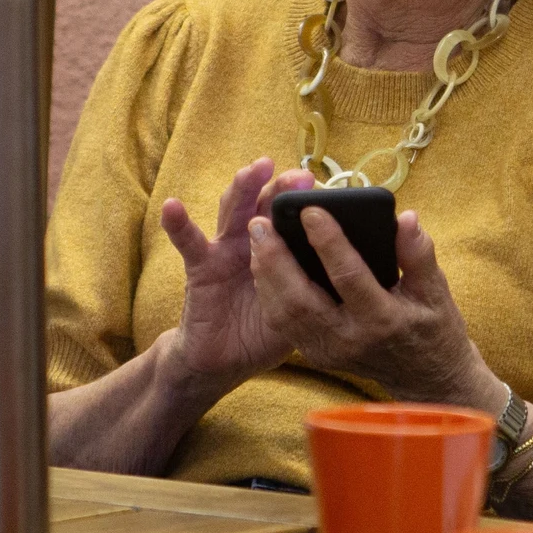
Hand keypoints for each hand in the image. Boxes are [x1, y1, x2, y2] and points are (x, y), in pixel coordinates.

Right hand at [156, 158, 312, 390]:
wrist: (225, 360)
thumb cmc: (264, 330)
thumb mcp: (299, 306)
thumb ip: (317, 283)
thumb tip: (360, 269)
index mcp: (280, 248)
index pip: (293, 216)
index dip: (308, 202)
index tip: (328, 192)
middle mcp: (252, 241)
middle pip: (266, 205)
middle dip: (281, 187)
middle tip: (300, 177)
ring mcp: (225, 249)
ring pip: (233, 212)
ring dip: (242, 189)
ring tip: (253, 171)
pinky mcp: (201, 266)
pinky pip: (188, 242)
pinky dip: (177, 223)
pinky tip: (172, 206)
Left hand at [249, 203, 493, 407]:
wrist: (425, 377)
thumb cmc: (433, 327)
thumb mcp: (436, 291)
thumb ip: (419, 254)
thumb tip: (406, 217)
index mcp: (382, 320)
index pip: (348, 276)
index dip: (328, 242)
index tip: (311, 210)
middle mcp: (349, 339)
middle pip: (300, 299)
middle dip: (276, 259)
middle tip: (260, 222)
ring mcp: (328, 350)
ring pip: (283, 312)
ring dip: (265, 274)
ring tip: (257, 237)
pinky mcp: (315, 354)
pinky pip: (283, 323)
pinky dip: (268, 291)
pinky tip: (263, 263)